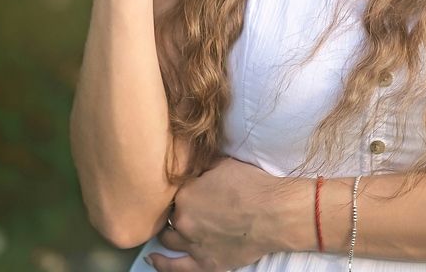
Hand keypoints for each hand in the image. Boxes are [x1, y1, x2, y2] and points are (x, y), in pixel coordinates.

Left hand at [147, 156, 301, 270]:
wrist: (273, 213)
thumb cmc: (252, 185)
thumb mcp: (225, 164)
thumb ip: (204, 167)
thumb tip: (196, 167)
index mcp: (186, 193)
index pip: (175, 192)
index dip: (183, 189)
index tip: (190, 189)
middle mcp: (184, 220)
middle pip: (172, 215)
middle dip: (178, 210)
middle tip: (188, 206)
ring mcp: (192, 244)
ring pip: (170, 239)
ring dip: (169, 233)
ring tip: (169, 229)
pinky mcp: (205, 263)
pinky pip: (176, 268)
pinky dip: (162, 264)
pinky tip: (153, 259)